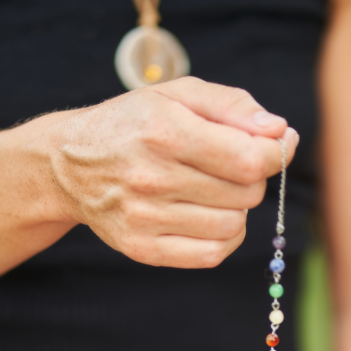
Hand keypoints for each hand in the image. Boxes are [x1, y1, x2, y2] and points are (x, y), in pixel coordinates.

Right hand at [46, 76, 298, 268]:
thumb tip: (280, 131)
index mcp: (165, 132)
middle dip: (250, 179)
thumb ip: (233, 105)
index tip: (275, 146)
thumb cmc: (135, 124)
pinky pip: (211, 255)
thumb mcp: (178, 95)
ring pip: (233, 226)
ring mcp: (145, 218)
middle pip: (246, 194)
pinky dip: (223, 238)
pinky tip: (210, 218)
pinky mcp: (142, 248)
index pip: (249, 160)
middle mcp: (153, 178)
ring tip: (214, 191)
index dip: (275, 154)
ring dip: (236, 209)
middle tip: (229, 167)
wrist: (70, 165)